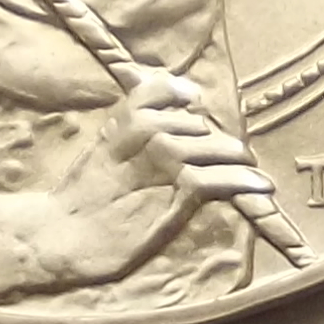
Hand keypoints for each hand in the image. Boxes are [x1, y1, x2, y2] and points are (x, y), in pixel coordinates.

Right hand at [45, 68, 272, 282]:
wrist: (62, 234)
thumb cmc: (78, 198)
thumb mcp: (98, 150)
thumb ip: (125, 133)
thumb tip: (158, 125)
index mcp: (122, 119)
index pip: (160, 88)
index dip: (181, 93)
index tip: (193, 100)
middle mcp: (147, 132)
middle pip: (194, 122)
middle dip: (211, 136)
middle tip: (225, 150)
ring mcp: (165, 160)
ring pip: (213, 147)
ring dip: (235, 156)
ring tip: (249, 165)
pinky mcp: (179, 192)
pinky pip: (222, 179)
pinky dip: (244, 181)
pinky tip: (261, 187)